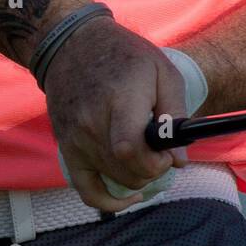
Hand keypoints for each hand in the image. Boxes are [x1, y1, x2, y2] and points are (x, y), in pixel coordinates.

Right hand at [44, 16, 188, 211]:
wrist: (73, 43)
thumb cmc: (125, 54)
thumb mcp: (161, 70)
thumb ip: (174, 113)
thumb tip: (179, 160)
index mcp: (119, 99)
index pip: (131, 150)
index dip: (155, 163)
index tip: (167, 154)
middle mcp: (92, 122)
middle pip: (125, 171)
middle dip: (152, 170)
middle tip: (160, 152)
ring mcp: (75, 138)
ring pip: (113, 181)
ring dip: (137, 178)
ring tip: (146, 157)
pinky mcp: (66, 148)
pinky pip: (86, 190)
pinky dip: (108, 202)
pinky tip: (128, 197)